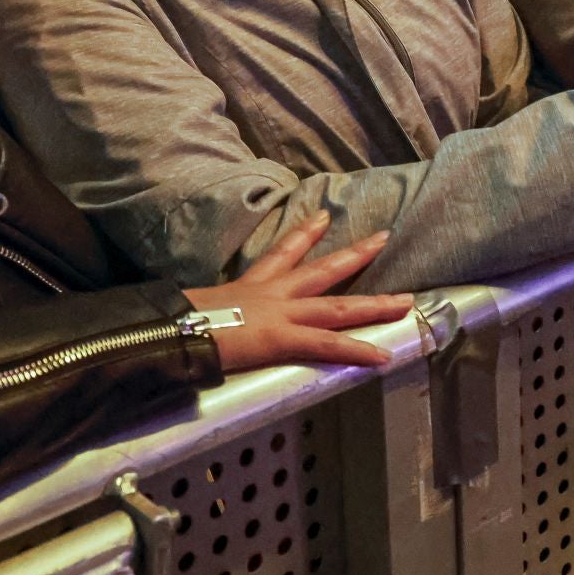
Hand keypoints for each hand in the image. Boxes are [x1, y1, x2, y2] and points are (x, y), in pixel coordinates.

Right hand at [185, 213, 413, 370]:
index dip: (304, 234)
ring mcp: (281, 314)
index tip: (323, 217)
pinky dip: (357, 351)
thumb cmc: (172, 320)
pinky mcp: (282, 338)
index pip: (281, 254)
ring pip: (338, 306)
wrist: (166, 328)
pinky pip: (328, 346)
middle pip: (322, 269)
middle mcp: (271, 293)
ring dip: (374, 304)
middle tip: (383, 237)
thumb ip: (204, 310)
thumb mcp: (191, 308)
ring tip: (407, 302)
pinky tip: (384, 357)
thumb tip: (191, 317)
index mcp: (248, 286)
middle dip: (355, 254)